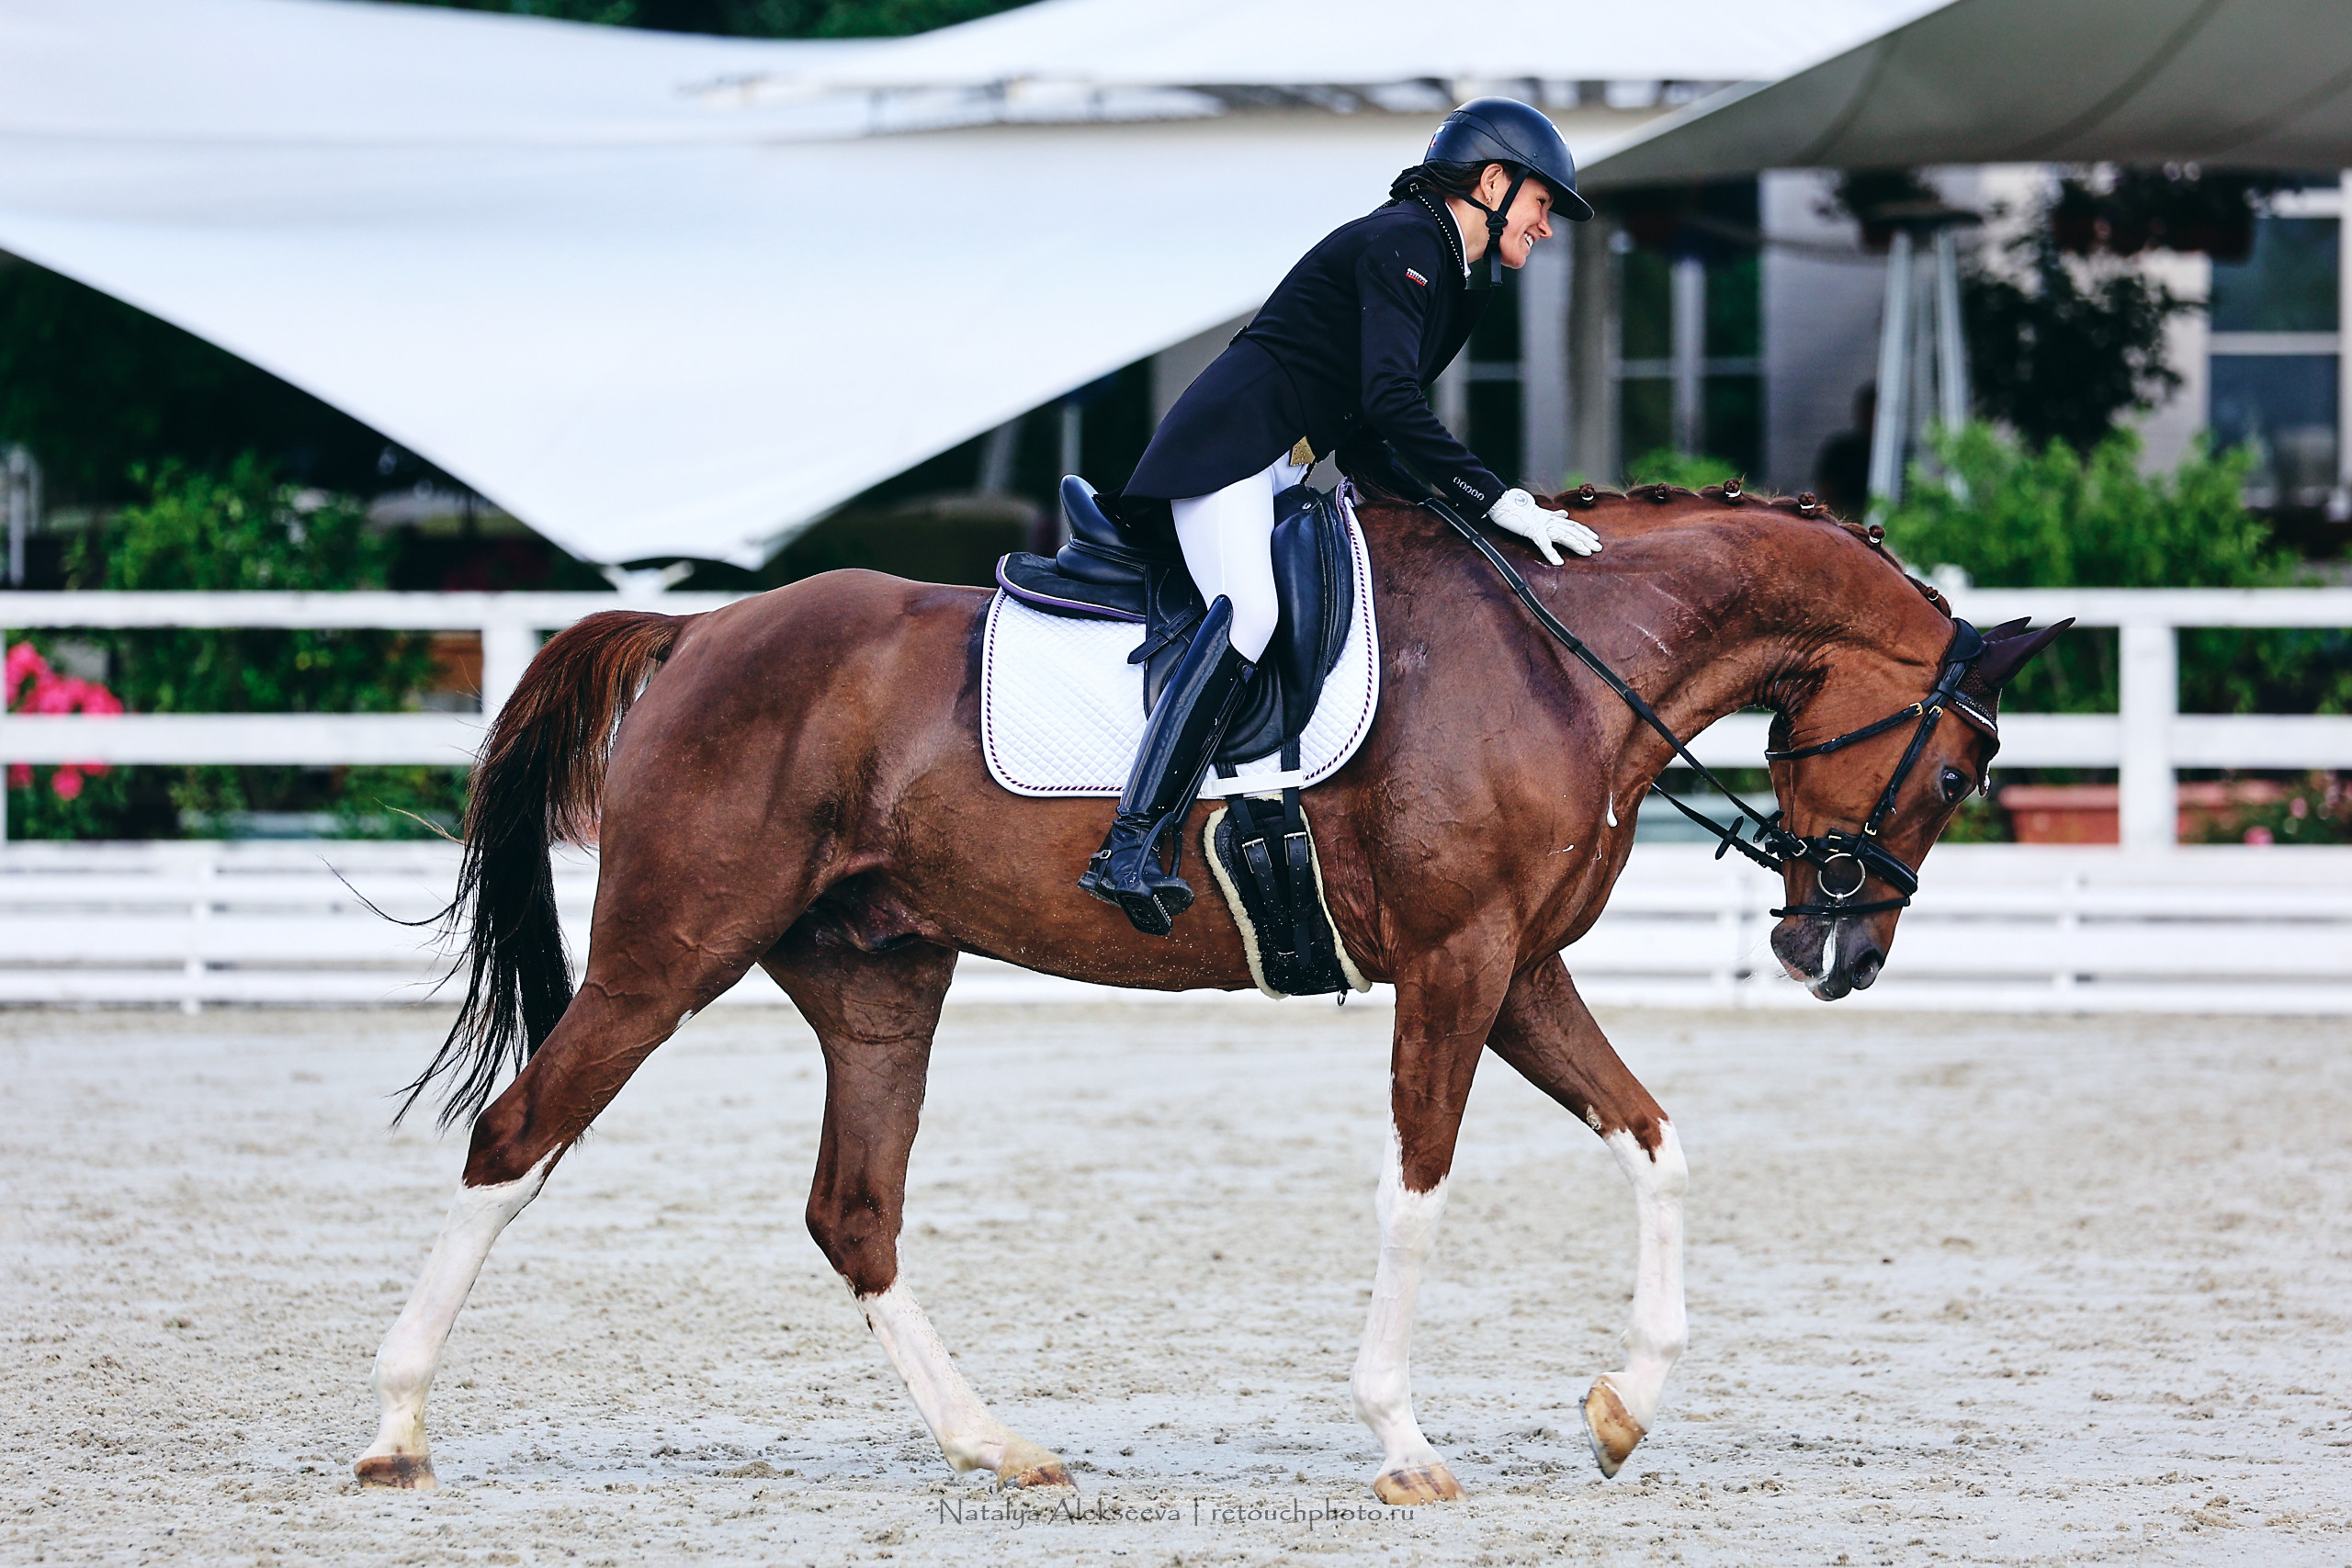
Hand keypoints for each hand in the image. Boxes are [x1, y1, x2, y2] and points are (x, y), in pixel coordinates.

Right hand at [1486, 488, 1600, 564]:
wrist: (1502, 504)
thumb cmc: (1517, 510)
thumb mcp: (1537, 514)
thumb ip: (1551, 515)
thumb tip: (1563, 514)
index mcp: (1550, 518)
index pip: (1572, 524)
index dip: (1585, 531)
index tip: (1595, 539)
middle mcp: (1549, 520)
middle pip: (1572, 529)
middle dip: (1586, 539)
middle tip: (1599, 548)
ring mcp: (1542, 525)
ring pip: (1564, 535)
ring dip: (1576, 544)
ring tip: (1587, 552)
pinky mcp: (1533, 530)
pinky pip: (1544, 543)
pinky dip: (1552, 553)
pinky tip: (1558, 562)